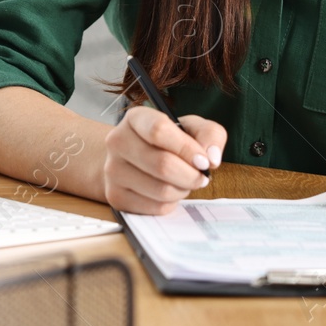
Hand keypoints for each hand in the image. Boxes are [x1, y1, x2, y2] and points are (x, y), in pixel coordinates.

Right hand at [102, 106, 227, 214]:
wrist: (131, 161)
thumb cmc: (166, 142)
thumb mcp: (190, 128)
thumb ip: (209, 135)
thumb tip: (212, 158)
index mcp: (135, 118)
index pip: (158, 130)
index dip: (186, 148)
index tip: (203, 160)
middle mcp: (117, 141)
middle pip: (162, 164)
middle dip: (190, 175)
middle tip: (201, 176)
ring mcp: (113, 170)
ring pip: (161, 190)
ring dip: (182, 189)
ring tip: (183, 182)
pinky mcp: (116, 196)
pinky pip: (155, 207)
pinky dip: (171, 203)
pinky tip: (169, 192)